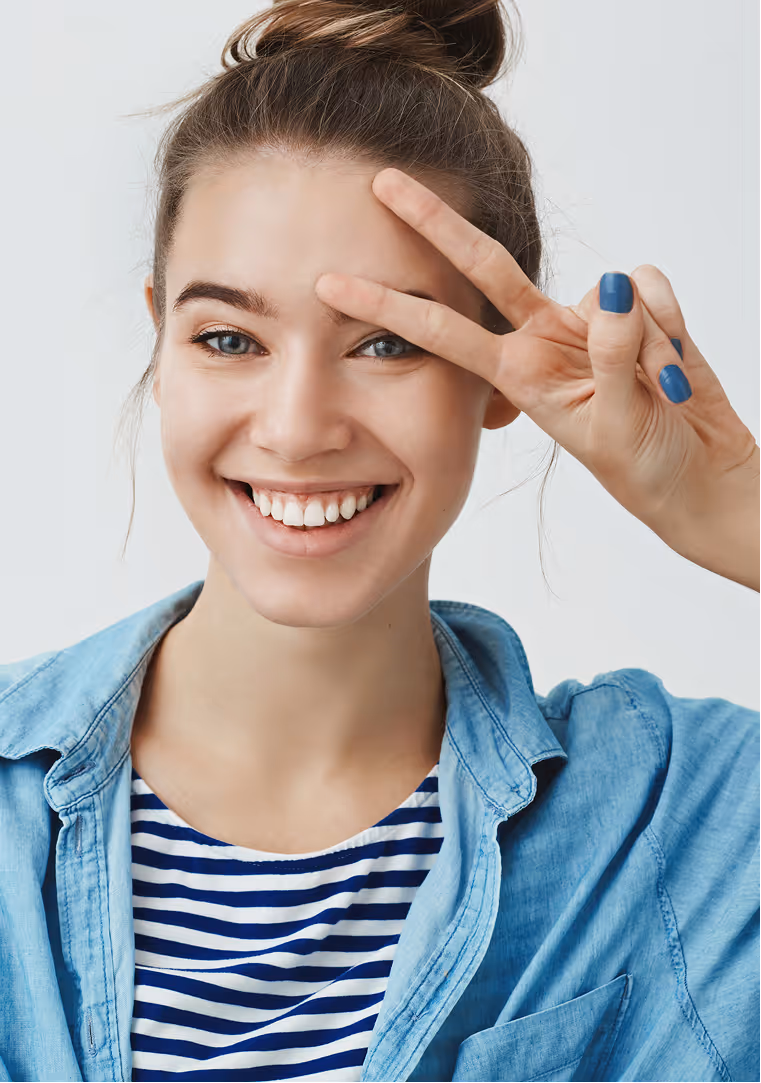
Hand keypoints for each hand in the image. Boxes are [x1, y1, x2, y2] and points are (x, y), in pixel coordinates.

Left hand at [315, 167, 759, 591]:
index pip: (443, 331)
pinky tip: (675, 366)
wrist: (699, 476)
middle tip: (381, 179)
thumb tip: (612, 288)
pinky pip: (651, 286)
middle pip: (484, 266)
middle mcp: (543, 338)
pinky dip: (671, 323)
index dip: (389, 307)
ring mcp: (589, 321)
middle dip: (434, 222)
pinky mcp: (638, 309)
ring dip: (642, 338)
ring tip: (659, 390)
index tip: (330, 286)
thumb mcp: (620, 427)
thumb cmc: (648, 469)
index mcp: (520, 374)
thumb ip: (613, 356)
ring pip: (607, 286)